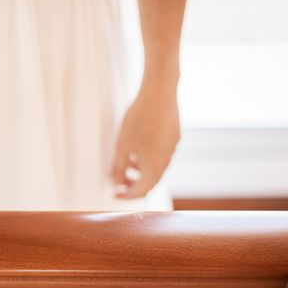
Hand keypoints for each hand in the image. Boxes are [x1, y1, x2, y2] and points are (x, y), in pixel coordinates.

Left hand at [110, 78, 179, 198]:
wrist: (160, 92)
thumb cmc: (138, 119)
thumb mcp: (122, 146)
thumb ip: (118, 167)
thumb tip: (114, 183)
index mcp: (154, 167)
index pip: (141, 191)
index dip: (126, 195)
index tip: (114, 194)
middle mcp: (167, 160)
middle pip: (151, 182)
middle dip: (133, 185)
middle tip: (118, 184)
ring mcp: (173, 148)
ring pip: (157, 168)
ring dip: (141, 172)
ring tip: (126, 166)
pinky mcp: (175, 136)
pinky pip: (161, 155)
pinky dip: (148, 160)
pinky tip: (138, 150)